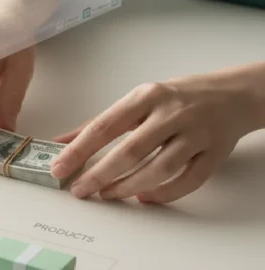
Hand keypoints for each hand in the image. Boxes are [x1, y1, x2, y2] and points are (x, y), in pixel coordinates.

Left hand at [51, 66, 264, 203]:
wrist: (232, 94)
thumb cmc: (176, 98)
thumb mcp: (137, 101)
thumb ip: (99, 123)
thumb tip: (61, 142)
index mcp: (146, 97)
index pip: (105, 126)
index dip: (79, 150)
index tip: (59, 168)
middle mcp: (171, 113)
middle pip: (130, 150)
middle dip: (100, 174)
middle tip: (80, 190)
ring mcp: (195, 134)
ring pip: (159, 168)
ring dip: (129, 186)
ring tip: (107, 194)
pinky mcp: (214, 154)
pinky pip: (187, 181)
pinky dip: (163, 194)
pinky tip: (143, 197)